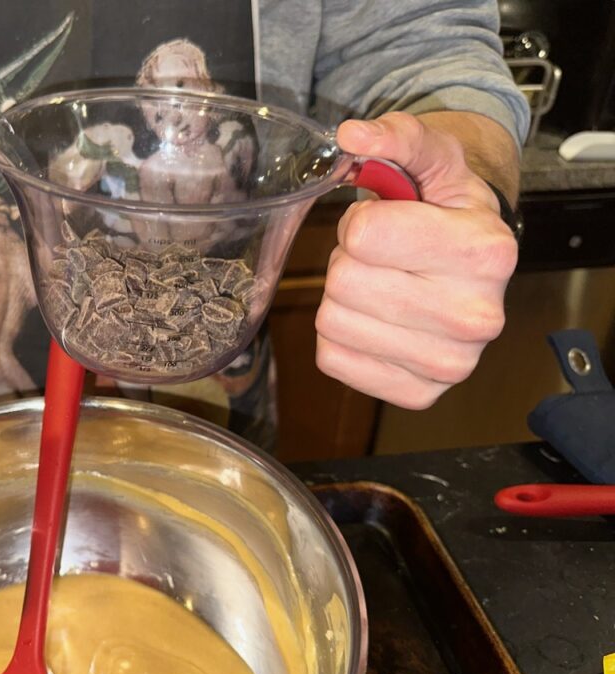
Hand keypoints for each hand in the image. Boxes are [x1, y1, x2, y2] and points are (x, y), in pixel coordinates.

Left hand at [316, 112, 516, 408]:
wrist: (472, 262)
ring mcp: (451, 364)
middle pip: (343, 282)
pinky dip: (341, 336)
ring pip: (333, 323)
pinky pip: (332, 359)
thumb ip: (395, 135)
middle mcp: (477, 317)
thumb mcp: (431, 157)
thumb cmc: (445, 208)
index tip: (390, 222)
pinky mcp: (418, 394)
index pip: (364, 235)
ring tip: (382, 283)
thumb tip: (352, 135)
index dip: (361, 222)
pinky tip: (376, 320)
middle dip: (350, 260)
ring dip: (343, 299)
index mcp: (485, 251)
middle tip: (383, 257)